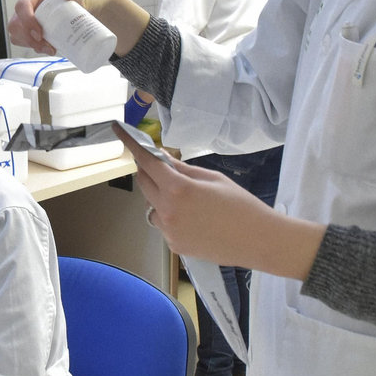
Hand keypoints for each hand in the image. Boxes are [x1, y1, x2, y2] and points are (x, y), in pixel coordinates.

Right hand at [7, 0, 125, 53]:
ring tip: (51, 49)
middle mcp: (29, 4)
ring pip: (18, 35)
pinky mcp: (34, 29)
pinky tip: (48, 49)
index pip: (22, 6)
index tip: (40, 34)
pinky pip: (25, 41)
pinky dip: (35, 47)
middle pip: (16, 24)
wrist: (91, 6)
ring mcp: (30, 18)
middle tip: (46, 46)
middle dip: (27, 38)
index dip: (26, 21)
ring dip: (31, 45)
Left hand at [116, 125, 325, 278]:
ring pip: (151, 206)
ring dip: (159, 196)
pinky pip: (163, 224)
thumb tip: (161, 158)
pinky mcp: (174, 245)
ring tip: (188, 200)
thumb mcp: (212, 178)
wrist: (258, 240)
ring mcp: (169, 231)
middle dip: (148, 171)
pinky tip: (195, 219)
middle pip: (143, 183)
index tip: (117, 130)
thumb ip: (182, 169)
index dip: (131, 144)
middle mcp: (167, 210)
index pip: (146, 161)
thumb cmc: (240, 205)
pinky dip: (171, 216)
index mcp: (178, 189)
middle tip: (162, 166)